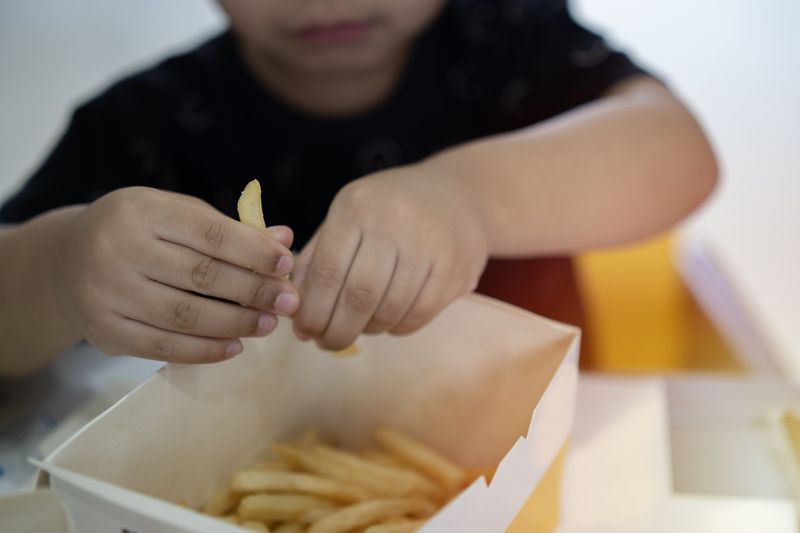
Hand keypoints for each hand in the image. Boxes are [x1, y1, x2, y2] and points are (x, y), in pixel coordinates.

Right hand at [53, 187, 298, 362]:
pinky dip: (206, 350)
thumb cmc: (140, 232)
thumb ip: (230, 230)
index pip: (209, 233)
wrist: (67, 262)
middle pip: (201, 276)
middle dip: (254, 291)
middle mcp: (119, 249)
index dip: (253, 251)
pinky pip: (164, 347)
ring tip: (269, 324)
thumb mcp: (178, 215)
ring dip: (236, 323)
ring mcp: (108, 293)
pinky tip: (235, 345)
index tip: (287, 265)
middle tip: (289, 302)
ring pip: (185, 315)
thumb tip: (285, 241)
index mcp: (142, 211)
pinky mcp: (105, 331)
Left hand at [292, 164, 488, 349]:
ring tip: (358, 328)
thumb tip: (293, 309)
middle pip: (359, 296)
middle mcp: (395, 222)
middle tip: (327, 343)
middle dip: (337, 330)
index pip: (327, 272)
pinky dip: (396, 327)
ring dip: (367, 330)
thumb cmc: (389, 210)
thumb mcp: (347, 217)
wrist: (458, 194)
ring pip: (389, 310)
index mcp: (357, 207)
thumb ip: (316, 258)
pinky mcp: (456, 269)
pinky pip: (418, 315)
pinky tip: (387, 321)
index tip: (304, 332)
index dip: (312, 312)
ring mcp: (430, 246)